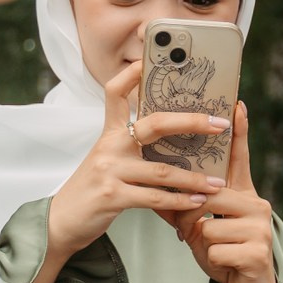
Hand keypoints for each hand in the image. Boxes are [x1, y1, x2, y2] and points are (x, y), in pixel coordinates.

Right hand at [47, 58, 230, 257]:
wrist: (62, 222)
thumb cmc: (92, 190)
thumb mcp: (107, 160)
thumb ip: (131, 147)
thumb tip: (171, 137)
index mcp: (109, 134)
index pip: (116, 92)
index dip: (132, 74)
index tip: (152, 60)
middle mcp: (109, 146)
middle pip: (155, 124)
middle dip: (192, 122)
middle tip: (220, 124)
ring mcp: (109, 170)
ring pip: (162, 170)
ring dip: (194, 178)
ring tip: (217, 182)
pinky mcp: (112, 196)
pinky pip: (154, 198)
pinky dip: (180, 202)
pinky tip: (197, 202)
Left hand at [164, 101, 276, 282]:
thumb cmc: (225, 253)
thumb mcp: (203, 225)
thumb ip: (189, 203)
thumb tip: (162, 182)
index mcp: (244, 194)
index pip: (239, 158)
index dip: (239, 131)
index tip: (236, 103)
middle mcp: (258, 204)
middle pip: (210, 195)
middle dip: (194, 216)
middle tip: (195, 231)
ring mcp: (261, 227)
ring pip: (210, 225)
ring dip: (203, 242)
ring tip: (217, 250)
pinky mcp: (259, 251)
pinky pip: (216, 249)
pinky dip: (212, 260)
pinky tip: (226, 264)